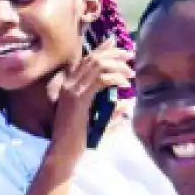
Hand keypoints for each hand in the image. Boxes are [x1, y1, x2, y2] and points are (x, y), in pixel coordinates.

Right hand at [48, 39, 132, 165]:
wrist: (64, 152)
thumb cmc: (79, 140)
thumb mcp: (97, 121)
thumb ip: (110, 111)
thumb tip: (124, 104)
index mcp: (69, 86)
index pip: (87, 60)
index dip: (102, 48)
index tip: (116, 42)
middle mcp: (68, 84)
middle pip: (93, 58)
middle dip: (114, 53)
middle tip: (130, 53)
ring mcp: (72, 91)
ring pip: (98, 65)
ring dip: (117, 65)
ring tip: (130, 72)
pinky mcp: (79, 99)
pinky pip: (100, 80)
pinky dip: (115, 78)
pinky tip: (124, 84)